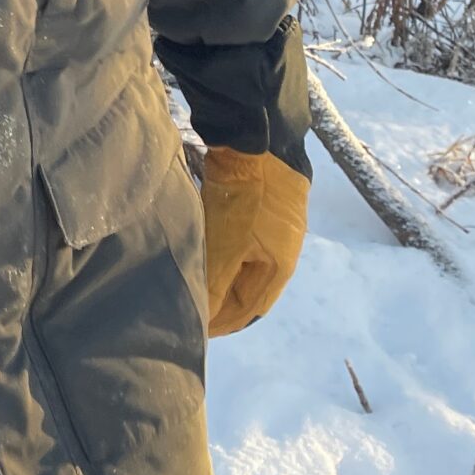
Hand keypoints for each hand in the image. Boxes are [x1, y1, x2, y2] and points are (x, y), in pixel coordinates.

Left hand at [200, 146, 309, 335]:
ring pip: (244, 264)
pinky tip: (204, 250)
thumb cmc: (244, 200)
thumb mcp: (226, 246)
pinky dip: (222, 253)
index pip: (250, 309)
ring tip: (194, 284)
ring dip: (222, 276)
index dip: (224, 322)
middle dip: (223, 303)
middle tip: (193, 312)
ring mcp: (273, 228)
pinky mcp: (260, 207)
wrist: (259, 142)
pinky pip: (240, 242)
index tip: (199, 332)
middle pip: (249, 288)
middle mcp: (282, 251)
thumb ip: (215, 283)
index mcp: (280, 267)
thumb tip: (204, 317)